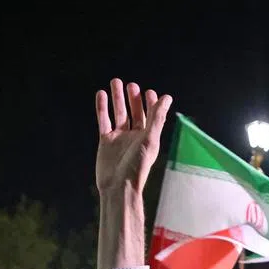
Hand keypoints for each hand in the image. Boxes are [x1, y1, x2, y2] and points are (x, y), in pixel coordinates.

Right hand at [95, 79, 171, 194]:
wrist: (118, 186)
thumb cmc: (137, 166)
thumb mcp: (150, 140)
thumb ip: (157, 118)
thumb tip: (166, 97)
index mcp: (148, 137)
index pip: (151, 116)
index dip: (151, 104)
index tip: (149, 92)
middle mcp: (134, 136)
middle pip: (135, 112)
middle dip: (133, 99)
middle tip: (132, 85)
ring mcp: (119, 138)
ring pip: (118, 113)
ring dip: (117, 98)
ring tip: (115, 82)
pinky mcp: (105, 141)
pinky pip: (103, 120)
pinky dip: (102, 107)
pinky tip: (101, 94)